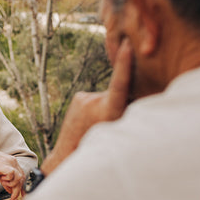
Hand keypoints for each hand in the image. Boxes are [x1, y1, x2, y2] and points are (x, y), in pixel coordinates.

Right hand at [0, 144, 24, 199]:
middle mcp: (13, 162)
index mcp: (12, 162)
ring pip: (19, 178)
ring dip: (12, 184)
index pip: (21, 176)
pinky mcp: (6, 166)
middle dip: (18, 190)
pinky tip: (1, 178)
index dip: (21, 186)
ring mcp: (10, 163)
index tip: (19, 195)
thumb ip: (5, 181)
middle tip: (13, 198)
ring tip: (3, 183)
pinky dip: (8, 180)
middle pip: (22, 178)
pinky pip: (12, 176)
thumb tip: (10, 190)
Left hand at [41, 38, 133, 174]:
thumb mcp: (117, 131)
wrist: (67, 154)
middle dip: (120, 100)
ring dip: (106, 104)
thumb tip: (131, 92)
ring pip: (106, 95)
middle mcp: (95, 101)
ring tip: (97, 123)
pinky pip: (95, 97)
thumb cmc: (97, 145)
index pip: (119, 82)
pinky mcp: (79, 97)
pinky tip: (89, 119)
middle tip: (111, 120)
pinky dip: (97, 105)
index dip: (124, 63)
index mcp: (107, 111)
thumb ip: (125, 111)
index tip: (127, 45)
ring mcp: (84, 98)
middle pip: (118, 92)